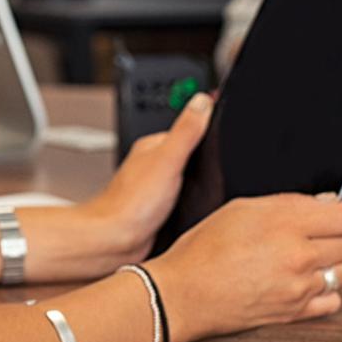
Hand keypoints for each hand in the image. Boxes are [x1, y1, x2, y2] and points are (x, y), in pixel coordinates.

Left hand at [79, 93, 214, 265]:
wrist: (115, 241)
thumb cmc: (131, 203)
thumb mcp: (169, 159)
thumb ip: (186, 130)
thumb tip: (202, 101)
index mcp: (154, 147)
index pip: (187, 129)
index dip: (207, 129)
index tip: (226, 125)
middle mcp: (152, 166)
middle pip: (188, 155)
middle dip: (206, 159)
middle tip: (225, 157)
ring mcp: (155, 188)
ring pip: (185, 179)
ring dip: (199, 183)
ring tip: (215, 182)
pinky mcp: (159, 210)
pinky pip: (182, 200)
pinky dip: (193, 201)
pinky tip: (201, 208)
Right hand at [148, 193, 341, 341]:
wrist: (184, 295)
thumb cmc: (203, 251)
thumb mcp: (240, 209)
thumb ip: (287, 203)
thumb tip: (323, 202)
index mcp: (285, 225)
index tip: (332, 213)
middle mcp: (298, 257)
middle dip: (336, 235)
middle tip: (313, 234)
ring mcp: (299, 288)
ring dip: (330, 263)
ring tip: (304, 259)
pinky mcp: (296, 313)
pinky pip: (334, 301)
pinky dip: (324, 291)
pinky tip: (303, 282)